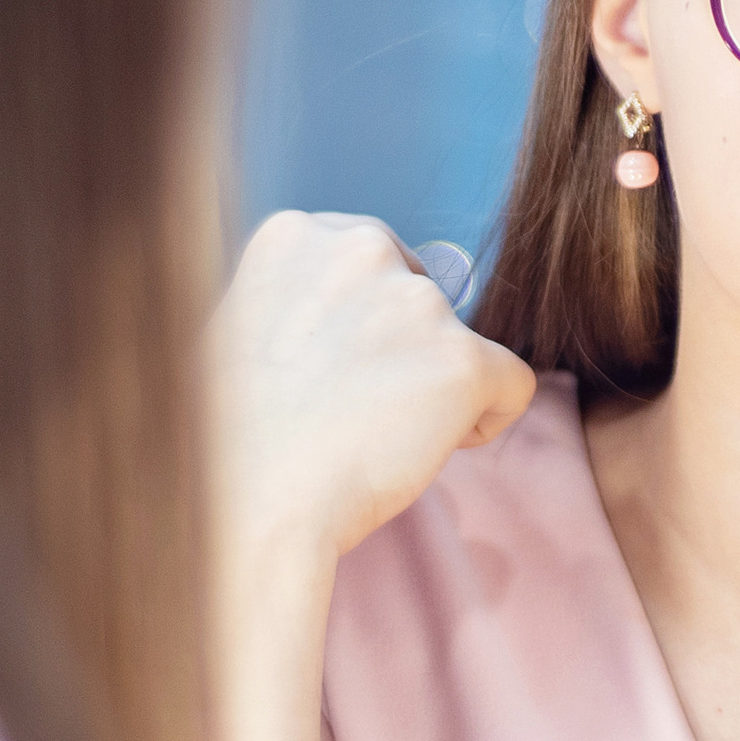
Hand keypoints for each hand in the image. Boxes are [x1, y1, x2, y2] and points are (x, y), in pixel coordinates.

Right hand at [212, 211, 537, 576]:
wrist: (249, 505)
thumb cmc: (228, 440)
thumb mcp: (233, 334)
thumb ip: (294, 303)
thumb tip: (335, 320)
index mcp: (297, 235)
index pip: (371, 261)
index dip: (362, 324)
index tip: (330, 372)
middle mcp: (361, 248)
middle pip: (420, 297)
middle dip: (401, 352)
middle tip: (351, 412)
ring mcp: (417, 301)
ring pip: (457, 348)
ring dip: (431, 392)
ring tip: (373, 439)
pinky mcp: (462, 360)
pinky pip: (511, 386)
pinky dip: (482, 422)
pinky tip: (427, 450)